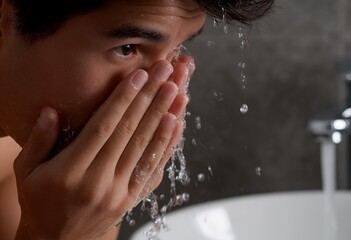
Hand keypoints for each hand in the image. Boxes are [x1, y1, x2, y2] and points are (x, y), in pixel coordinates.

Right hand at [13, 60, 185, 239]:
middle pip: (130, 132)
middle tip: (166, 73)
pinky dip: (166, 145)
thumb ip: (39, 140)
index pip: (104, 127)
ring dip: (164, 117)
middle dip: (150, 99)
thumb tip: (51, 110)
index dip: (123, 99)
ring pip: (146, 148)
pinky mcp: (131, 199)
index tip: (139, 76)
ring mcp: (119, 191)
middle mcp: (99, 180)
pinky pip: (153, 168)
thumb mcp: (27, 171)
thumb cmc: (40, 202)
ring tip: (178, 92)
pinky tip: (177, 124)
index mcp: (71, 170)